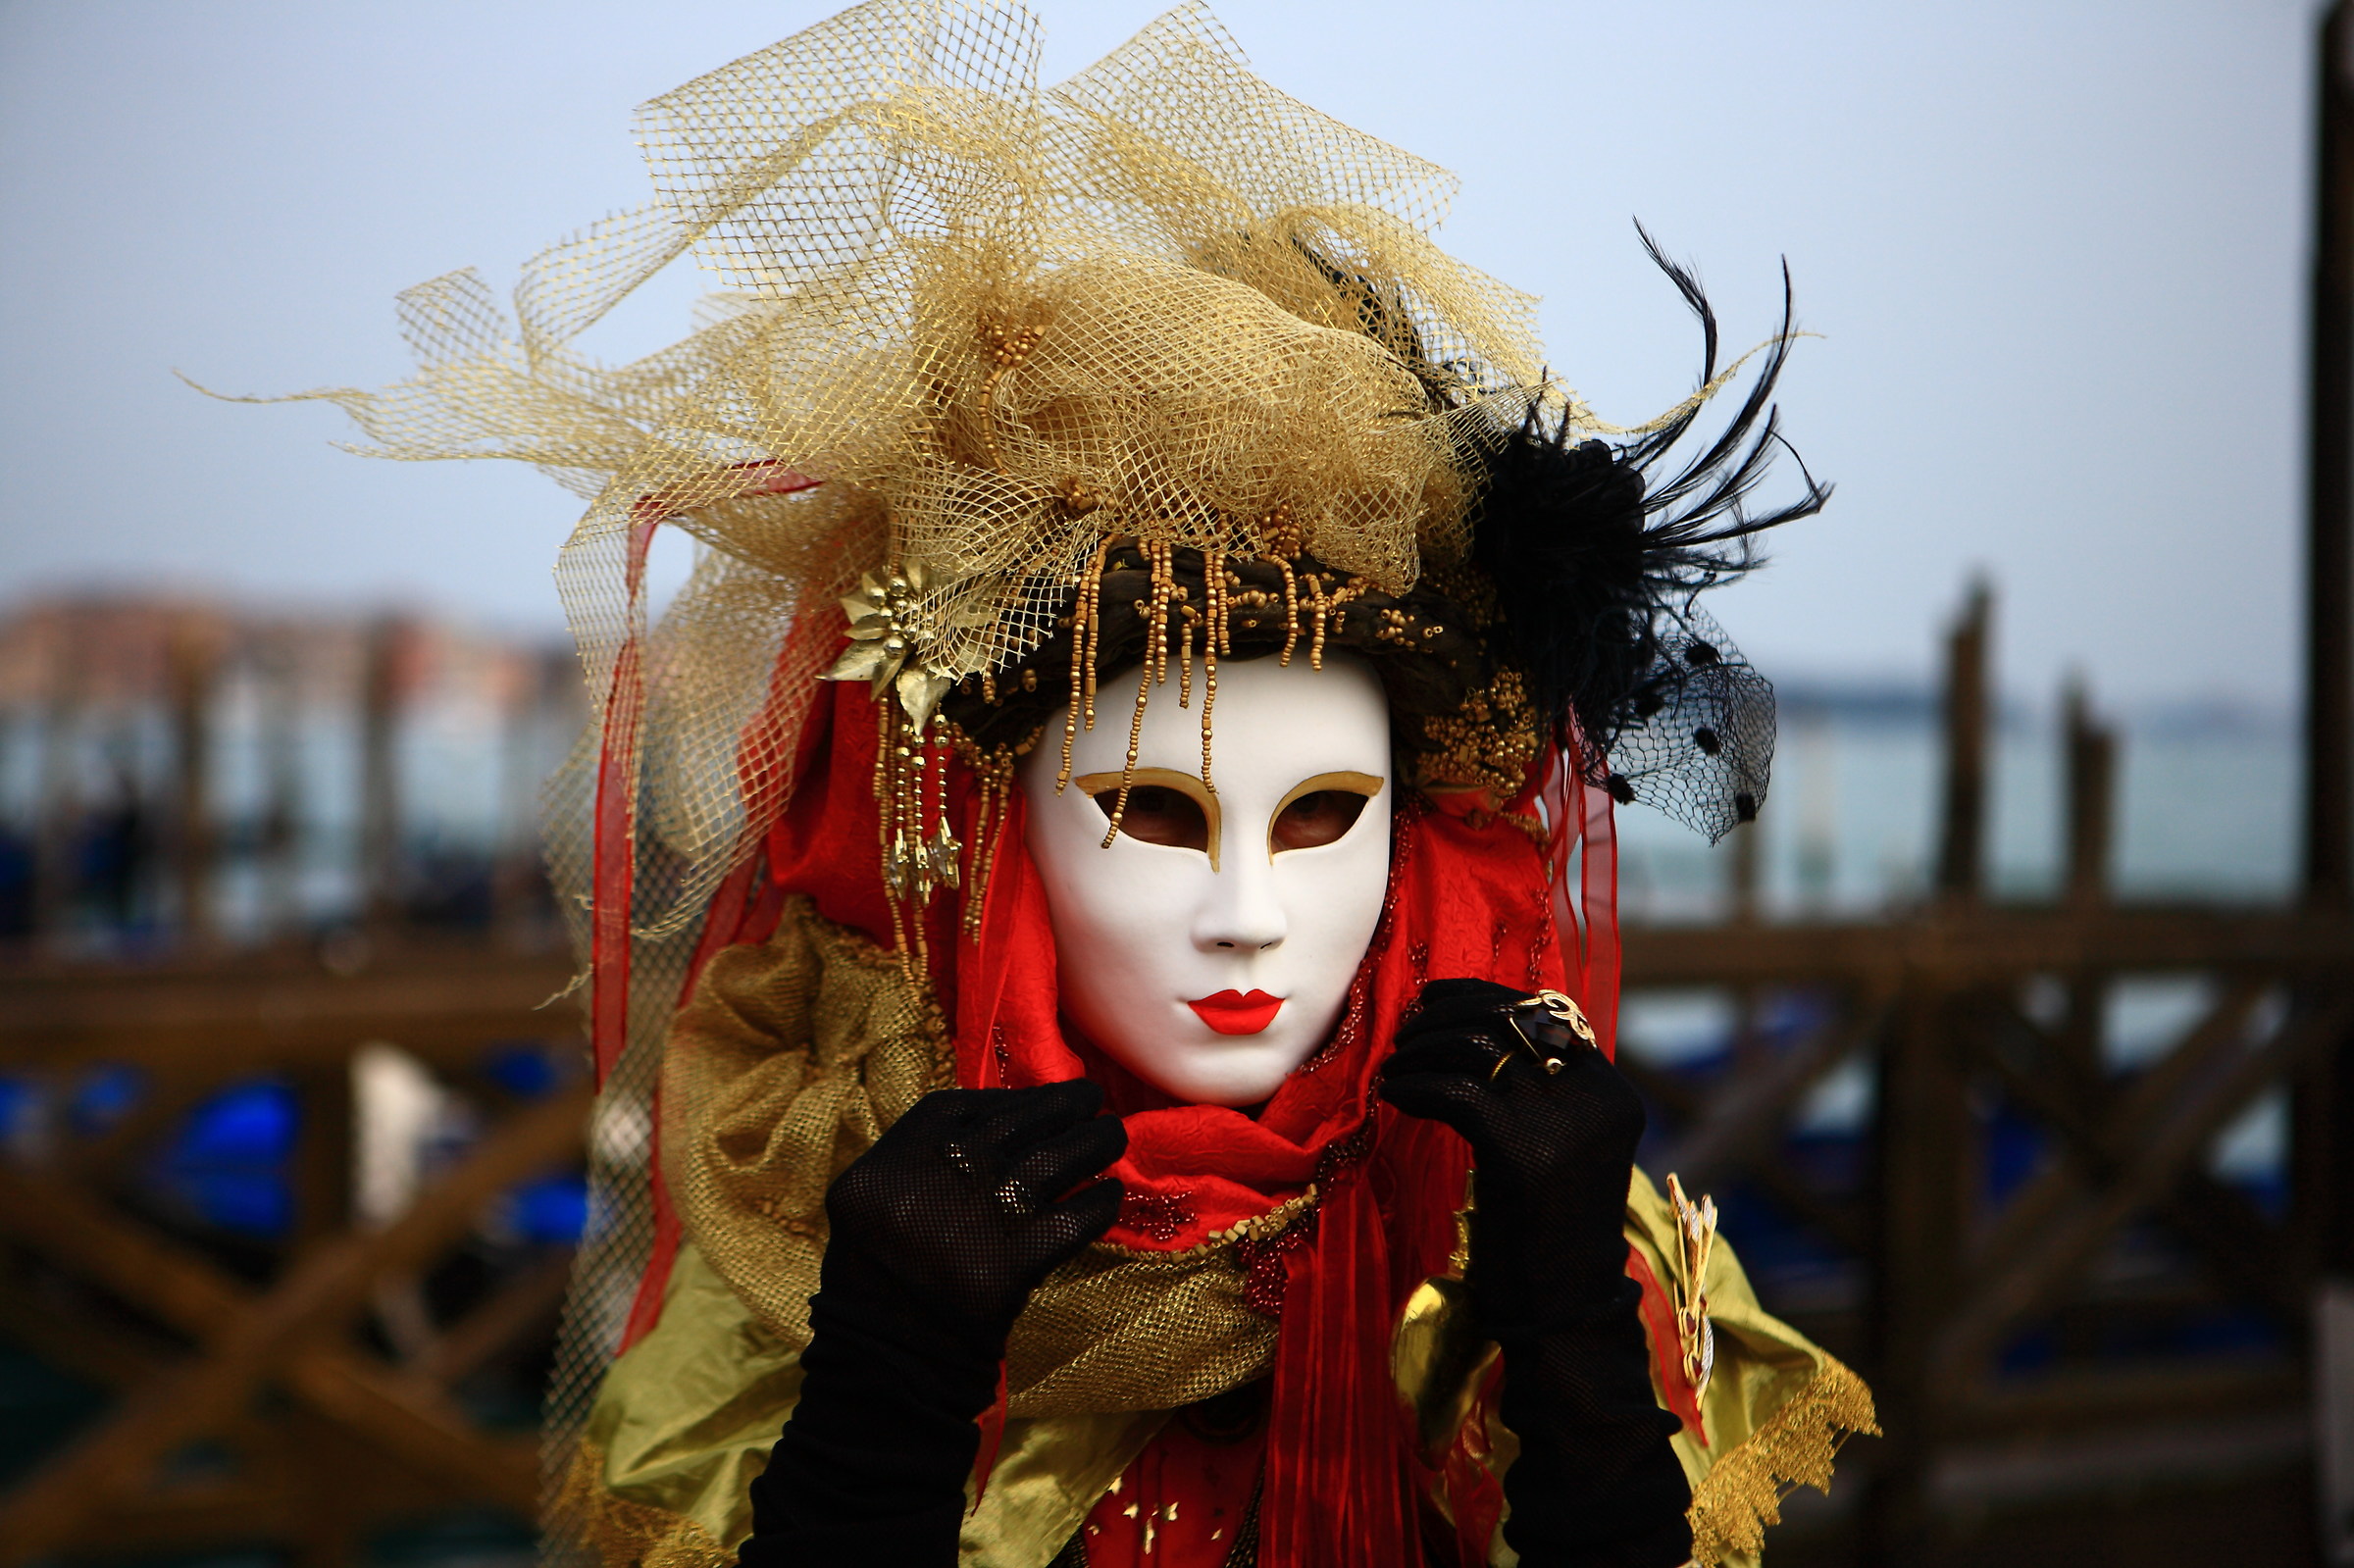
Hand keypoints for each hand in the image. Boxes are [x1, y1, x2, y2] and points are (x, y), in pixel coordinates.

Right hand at [819, 1080, 1127, 1351]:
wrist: (889, 1354)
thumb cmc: (887, 1272)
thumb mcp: (874, 1199)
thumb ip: (922, 1156)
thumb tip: (1007, 1115)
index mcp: (893, 1159)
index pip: (963, 1107)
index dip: (1012, 1098)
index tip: (1045, 1095)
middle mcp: (933, 1179)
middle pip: (1015, 1125)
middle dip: (1064, 1106)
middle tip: (1093, 1100)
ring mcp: (973, 1220)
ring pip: (1053, 1160)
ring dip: (1093, 1142)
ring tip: (1112, 1136)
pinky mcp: (1009, 1266)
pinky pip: (1073, 1219)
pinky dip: (1099, 1203)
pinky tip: (1110, 1194)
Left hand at [1378, 978, 1644, 1329]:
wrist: (1566, 1307)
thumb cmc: (1550, 1230)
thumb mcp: (1563, 1148)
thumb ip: (1542, 1094)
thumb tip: (1476, 1032)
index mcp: (1611, 1090)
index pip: (1546, 1012)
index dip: (1482, 998)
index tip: (1435, 1002)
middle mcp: (1596, 1096)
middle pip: (1511, 1018)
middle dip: (1447, 1014)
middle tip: (1407, 1031)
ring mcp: (1564, 1122)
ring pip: (1478, 1046)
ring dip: (1424, 1047)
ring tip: (1396, 1066)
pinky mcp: (1524, 1150)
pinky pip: (1455, 1090)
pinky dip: (1416, 1085)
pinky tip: (1395, 1095)